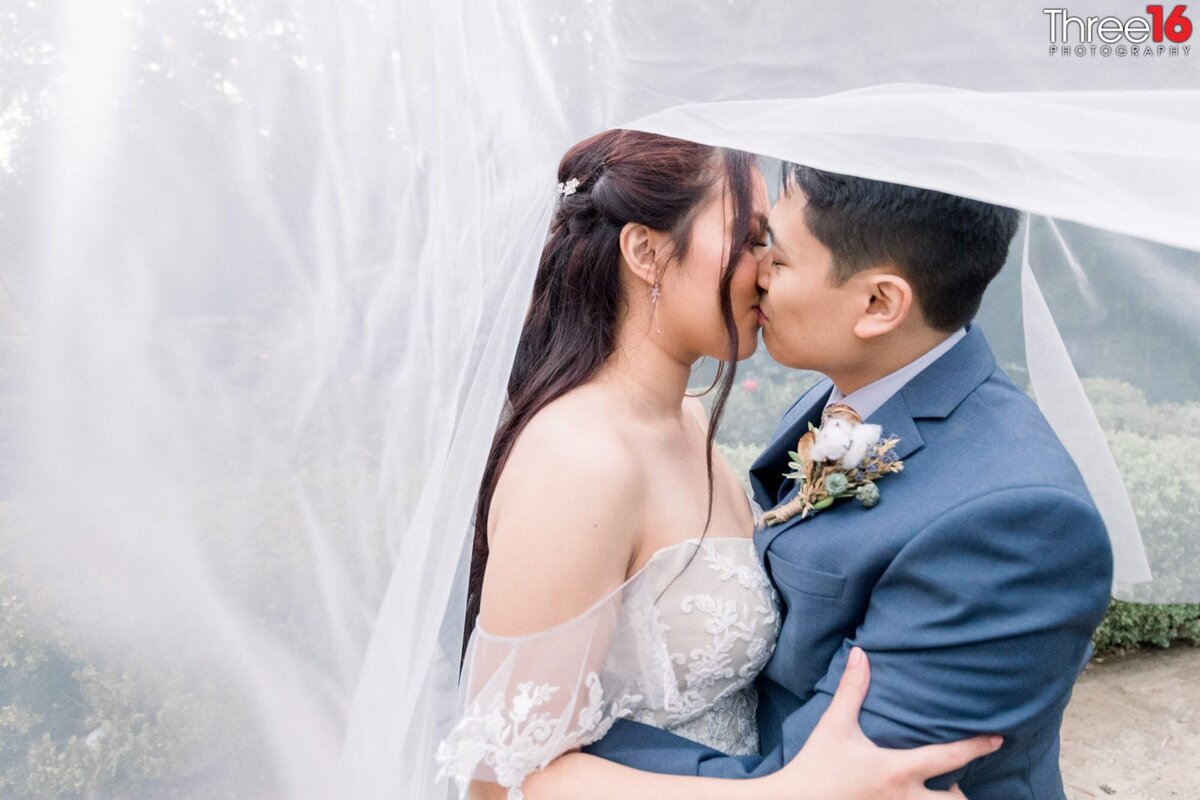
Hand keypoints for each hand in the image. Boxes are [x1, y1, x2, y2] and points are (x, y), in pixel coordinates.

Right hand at [761, 647, 1002, 799]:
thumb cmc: (816, 765)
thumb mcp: (835, 725)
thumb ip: (852, 689)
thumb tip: (861, 653)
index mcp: (899, 770)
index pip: (950, 757)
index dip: (978, 747)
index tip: (999, 739)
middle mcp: (904, 799)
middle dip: (965, 797)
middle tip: (964, 786)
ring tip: (943, 795)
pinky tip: (909, 799)